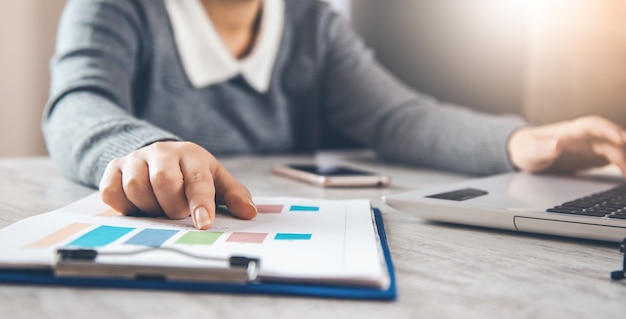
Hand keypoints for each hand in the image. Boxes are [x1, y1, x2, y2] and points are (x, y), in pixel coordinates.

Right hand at [98, 141, 256, 229]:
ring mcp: (136, 158)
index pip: (198, 179)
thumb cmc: (191, 172)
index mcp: (191, 155)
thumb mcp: (216, 180)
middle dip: (171, 205)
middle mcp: (162, 152)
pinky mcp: (114, 168)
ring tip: (158, 208)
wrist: (158, 154)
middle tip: (177, 212)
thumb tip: (249, 212)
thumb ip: (233, 195)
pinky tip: (136, 205)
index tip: (203, 223)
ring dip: (148, 207)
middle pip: (163, 180)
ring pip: (135, 186)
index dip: (201, 203)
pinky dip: (123, 205)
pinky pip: (111, 191)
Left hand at [508, 116, 625, 175]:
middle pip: (610, 138)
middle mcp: (584, 136)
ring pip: (615, 149)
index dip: (608, 130)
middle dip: (625, 148)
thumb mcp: (528, 150)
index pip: (592, 125)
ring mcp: (590, 145)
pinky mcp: (593, 155)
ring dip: (625, 159)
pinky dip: (623, 165)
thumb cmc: (526, 148)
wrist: (525, 151)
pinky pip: (614, 157)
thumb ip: (541, 148)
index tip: (621, 139)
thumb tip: (557, 144)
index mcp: (569, 131)